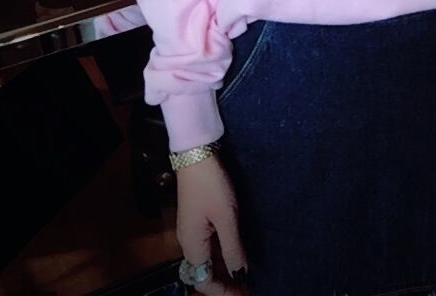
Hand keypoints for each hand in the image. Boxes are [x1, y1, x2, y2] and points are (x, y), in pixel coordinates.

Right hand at [176, 154, 248, 293]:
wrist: (195, 153)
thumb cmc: (211, 185)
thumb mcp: (226, 217)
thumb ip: (232, 248)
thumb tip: (239, 274)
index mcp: (191, 245)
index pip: (203, 281)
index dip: (223, 292)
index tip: (245, 293)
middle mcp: (187, 242)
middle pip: (204, 274)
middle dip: (225, 284)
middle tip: (248, 287)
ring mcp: (191, 230)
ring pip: (206, 261)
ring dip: (224, 271)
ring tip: (245, 275)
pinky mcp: (196, 220)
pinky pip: (207, 247)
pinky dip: (221, 256)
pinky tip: (235, 254)